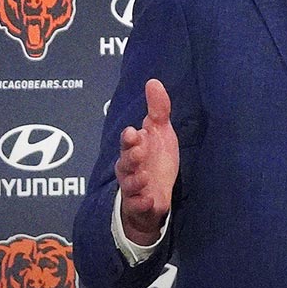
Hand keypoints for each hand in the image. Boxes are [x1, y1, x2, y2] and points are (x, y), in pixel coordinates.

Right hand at [115, 78, 179, 245]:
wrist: (157, 194)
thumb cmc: (155, 160)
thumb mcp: (160, 133)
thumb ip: (158, 109)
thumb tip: (153, 81)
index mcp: (133, 149)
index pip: (128, 142)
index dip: (130, 138)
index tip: (134, 132)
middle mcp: (130, 168)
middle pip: (125, 162)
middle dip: (130, 156)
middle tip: (138, 149)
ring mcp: (134, 188)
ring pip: (129, 183)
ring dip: (135, 179)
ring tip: (144, 176)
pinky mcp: (140, 206)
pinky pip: (138, 205)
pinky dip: (142, 202)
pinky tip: (150, 199)